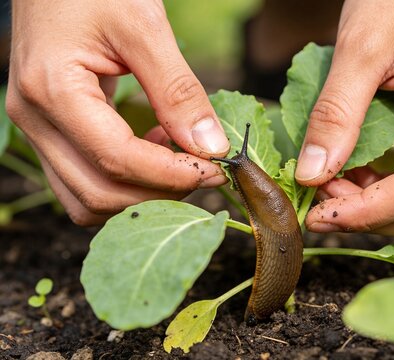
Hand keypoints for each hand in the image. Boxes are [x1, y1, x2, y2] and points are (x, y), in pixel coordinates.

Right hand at [6, 0, 229, 224]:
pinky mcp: (51, 130)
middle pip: (99, 193)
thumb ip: (178, 91)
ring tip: (179, 160)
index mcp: (53, 91)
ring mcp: (38, 129)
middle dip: (159, 192)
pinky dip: (124, 179)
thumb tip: (211, 147)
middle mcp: (35, 120)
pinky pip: (85, 178)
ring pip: (87, 197)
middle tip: (203, 171)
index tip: (217, 170)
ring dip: (140, 193)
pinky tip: (156, 148)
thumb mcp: (144, 27)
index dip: (173, 175)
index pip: (118, 160)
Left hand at [295, 0, 393, 234]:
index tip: (319, 217)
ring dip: (375, 203)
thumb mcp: (360, 49)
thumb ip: (336, 114)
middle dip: (371, 214)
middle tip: (318, 204)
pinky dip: (383, 185)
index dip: (367, 211)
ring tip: (328, 188)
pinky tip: (349, 175)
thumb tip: (311, 175)